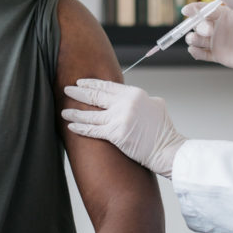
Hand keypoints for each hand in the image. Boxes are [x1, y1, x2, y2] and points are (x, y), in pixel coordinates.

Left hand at [62, 79, 186, 177]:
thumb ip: (139, 100)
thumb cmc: (163, 132)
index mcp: (135, 94)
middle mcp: (126, 103)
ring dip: (75, 112)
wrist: (168, 150)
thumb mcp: (155, 105)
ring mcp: (120, 118)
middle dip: (78, 92)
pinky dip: (80, 128)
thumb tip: (127, 99)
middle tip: (66, 90)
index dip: (91, 83)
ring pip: (91, 114)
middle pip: (96, 96)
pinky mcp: (115, 134)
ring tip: (64, 110)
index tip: (80, 82)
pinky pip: (93, 130)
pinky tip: (71, 126)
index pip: (107, 85)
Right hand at [184, 0, 232, 71]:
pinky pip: (202, 55)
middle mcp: (218, 27)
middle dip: (197, 26)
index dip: (193, 9)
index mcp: (224, 14)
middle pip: (198, 25)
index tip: (186, 10)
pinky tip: (194, 50)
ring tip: (195, 39)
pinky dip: (195, 53)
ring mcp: (218, 42)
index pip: (204, 10)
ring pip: (197, 40)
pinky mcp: (219, 56)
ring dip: (192, 39)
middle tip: (208, 29)